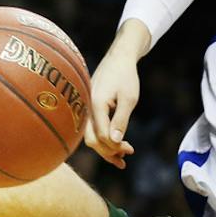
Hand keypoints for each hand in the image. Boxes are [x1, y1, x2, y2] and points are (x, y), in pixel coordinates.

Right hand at [83, 52, 139, 168]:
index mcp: (95, 105)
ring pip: (90, 136)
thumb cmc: (126, 76)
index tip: (130, 151)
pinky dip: (102, 138)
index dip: (115, 147)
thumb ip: (121, 120)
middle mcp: (86, 108)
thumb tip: (115, 142)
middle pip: (92, 140)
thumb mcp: (128, 98)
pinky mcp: (88, 108)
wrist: (118, 58)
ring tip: (121, 157)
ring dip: (105, 148)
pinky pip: (92, 128)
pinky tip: (113, 143)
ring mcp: (85, 108)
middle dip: (108, 152)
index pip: (103, 136)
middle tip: (125, 158)